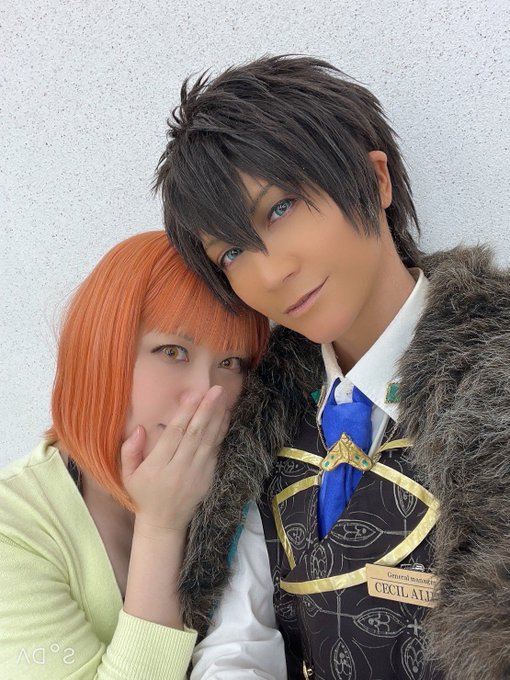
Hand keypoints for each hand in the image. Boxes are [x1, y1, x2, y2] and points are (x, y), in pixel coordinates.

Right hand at [121, 385, 229, 534]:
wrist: (164, 523)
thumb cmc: (143, 494)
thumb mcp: (127, 475)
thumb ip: (129, 451)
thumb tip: (140, 428)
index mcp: (158, 466)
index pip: (174, 435)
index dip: (185, 413)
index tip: (193, 395)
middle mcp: (179, 468)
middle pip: (195, 435)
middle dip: (206, 410)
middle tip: (215, 390)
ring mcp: (197, 474)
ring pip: (209, 441)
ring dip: (217, 418)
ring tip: (223, 399)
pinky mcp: (208, 478)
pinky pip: (216, 451)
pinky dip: (221, 433)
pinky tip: (225, 417)